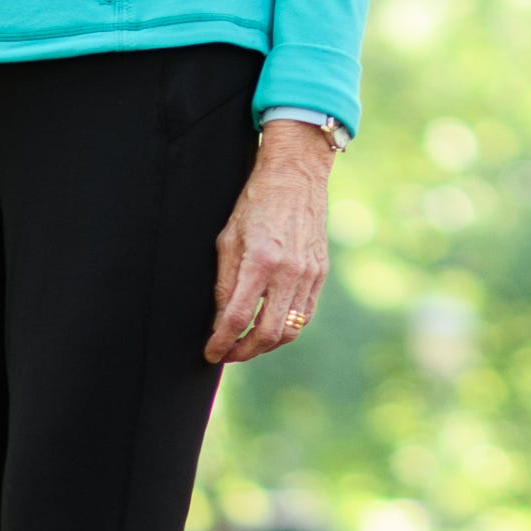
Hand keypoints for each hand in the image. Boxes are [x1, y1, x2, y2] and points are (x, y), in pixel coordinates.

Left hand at [208, 121, 334, 363]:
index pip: (237, 318)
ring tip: (247, 344)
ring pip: (289, 330)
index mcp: (260, 261)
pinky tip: (269, 324)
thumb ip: (225, 284)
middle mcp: (288, 271)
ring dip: (265, 344)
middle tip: (227, 354)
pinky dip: (286, 327)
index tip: (211, 352)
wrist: (295, 177)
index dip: (221, 342)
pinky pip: (304, 314)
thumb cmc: (254, 204)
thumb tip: (220, 322)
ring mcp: (308, 274)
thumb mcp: (228, 240)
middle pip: (267, 333)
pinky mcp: (320, 272)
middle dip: (243, 352)